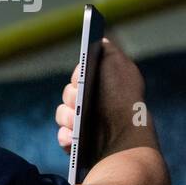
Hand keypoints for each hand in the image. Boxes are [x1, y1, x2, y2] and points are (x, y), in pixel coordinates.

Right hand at [55, 38, 150, 156]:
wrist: (123, 135)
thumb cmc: (121, 98)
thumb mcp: (117, 64)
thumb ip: (108, 50)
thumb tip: (101, 40)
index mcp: (104, 89)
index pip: (79, 79)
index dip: (77, 78)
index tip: (81, 79)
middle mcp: (96, 106)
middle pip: (68, 95)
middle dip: (71, 97)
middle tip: (80, 102)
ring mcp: (86, 126)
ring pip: (62, 115)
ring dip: (68, 117)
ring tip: (78, 123)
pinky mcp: (79, 144)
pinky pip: (62, 136)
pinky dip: (66, 136)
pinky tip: (74, 138)